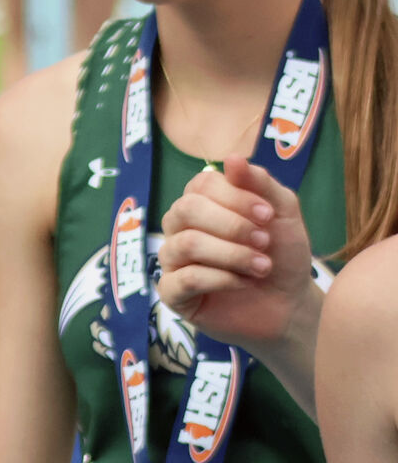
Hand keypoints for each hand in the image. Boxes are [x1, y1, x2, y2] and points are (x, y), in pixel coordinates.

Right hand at [159, 155, 319, 357]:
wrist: (289, 304)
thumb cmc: (282, 254)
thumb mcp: (282, 213)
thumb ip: (260, 183)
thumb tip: (232, 159)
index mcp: (201, 202)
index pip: (201, 184)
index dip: (235, 197)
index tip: (268, 215)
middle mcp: (180, 227)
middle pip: (186, 209)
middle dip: (232, 226)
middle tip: (264, 242)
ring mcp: (172, 259)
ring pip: (186, 244)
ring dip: (232, 255)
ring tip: (262, 266)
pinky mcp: (172, 293)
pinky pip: (184, 278)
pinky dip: (221, 279)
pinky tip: (243, 283)